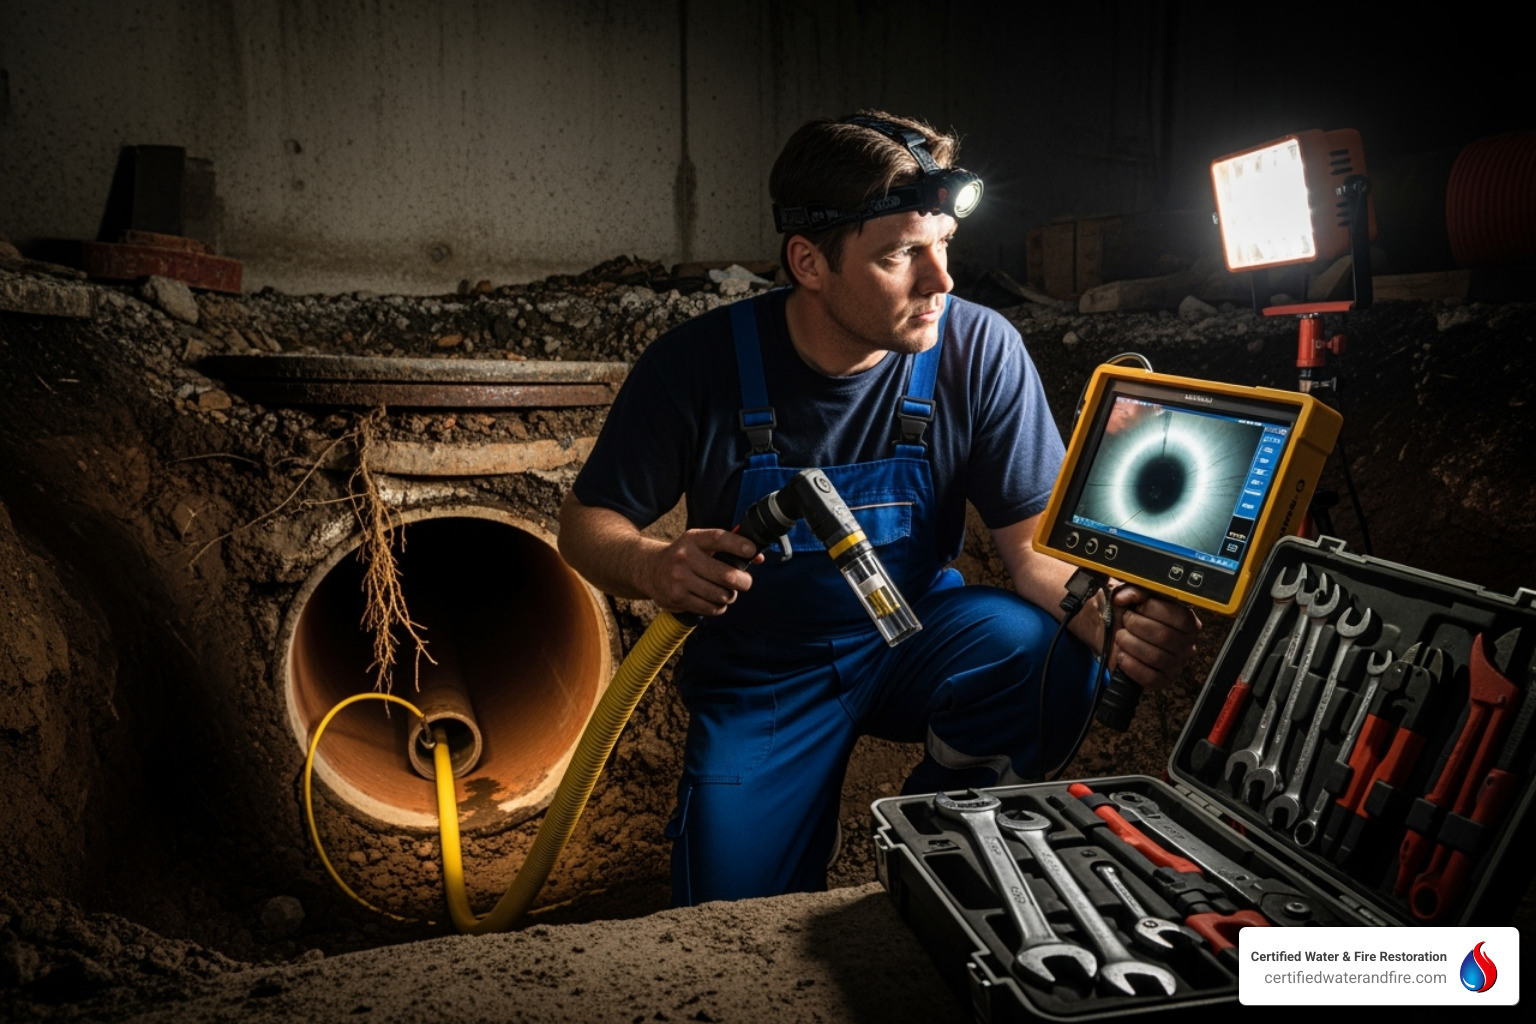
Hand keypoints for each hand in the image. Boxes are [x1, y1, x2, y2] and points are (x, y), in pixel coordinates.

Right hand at [639, 528, 762, 616]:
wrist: (649, 569)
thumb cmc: (684, 556)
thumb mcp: (701, 544)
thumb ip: (728, 548)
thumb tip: (758, 557)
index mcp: (693, 539)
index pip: (718, 538)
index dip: (738, 544)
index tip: (752, 551)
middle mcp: (685, 558)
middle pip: (726, 575)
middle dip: (743, 582)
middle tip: (744, 583)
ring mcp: (680, 579)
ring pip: (721, 595)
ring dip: (729, 596)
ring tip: (725, 592)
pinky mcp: (677, 598)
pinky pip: (710, 608)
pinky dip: (718, 607)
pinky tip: (713, 601)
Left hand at [1108, 587, 1201, 690]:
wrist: (1114, 634)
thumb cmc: (1130, 614)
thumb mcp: (1132, 596)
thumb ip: (1132, 590)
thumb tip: (1123, 596)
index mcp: (1187, 621)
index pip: (1180, 617)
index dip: (1154, 610)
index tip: (1137, 606)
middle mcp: (1186, 644)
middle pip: (1165, 637)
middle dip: (1137, 626)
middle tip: (1125, 620)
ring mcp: (1176, 664)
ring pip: (1156, 657)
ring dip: (1130, 644)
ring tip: (1121, 637)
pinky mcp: (1163, 680)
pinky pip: (1150, 677)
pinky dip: (1131, 665)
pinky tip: (1122, 655)